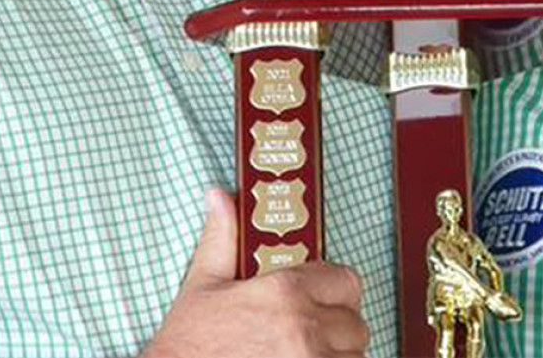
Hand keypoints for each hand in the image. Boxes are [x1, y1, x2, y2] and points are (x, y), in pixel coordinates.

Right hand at [142, 189, 369, 357]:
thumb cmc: (188, 345)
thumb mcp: (202, 286)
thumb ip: (221, 239)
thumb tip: (220, 199)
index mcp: (284, 293)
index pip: (346, 281)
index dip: (337, 289)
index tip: (323, 297)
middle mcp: (304, 329)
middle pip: (354, 323)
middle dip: (338, 325)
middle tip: (314, 330)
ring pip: (353, 355)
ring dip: (337, 353)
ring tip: (308, 352)